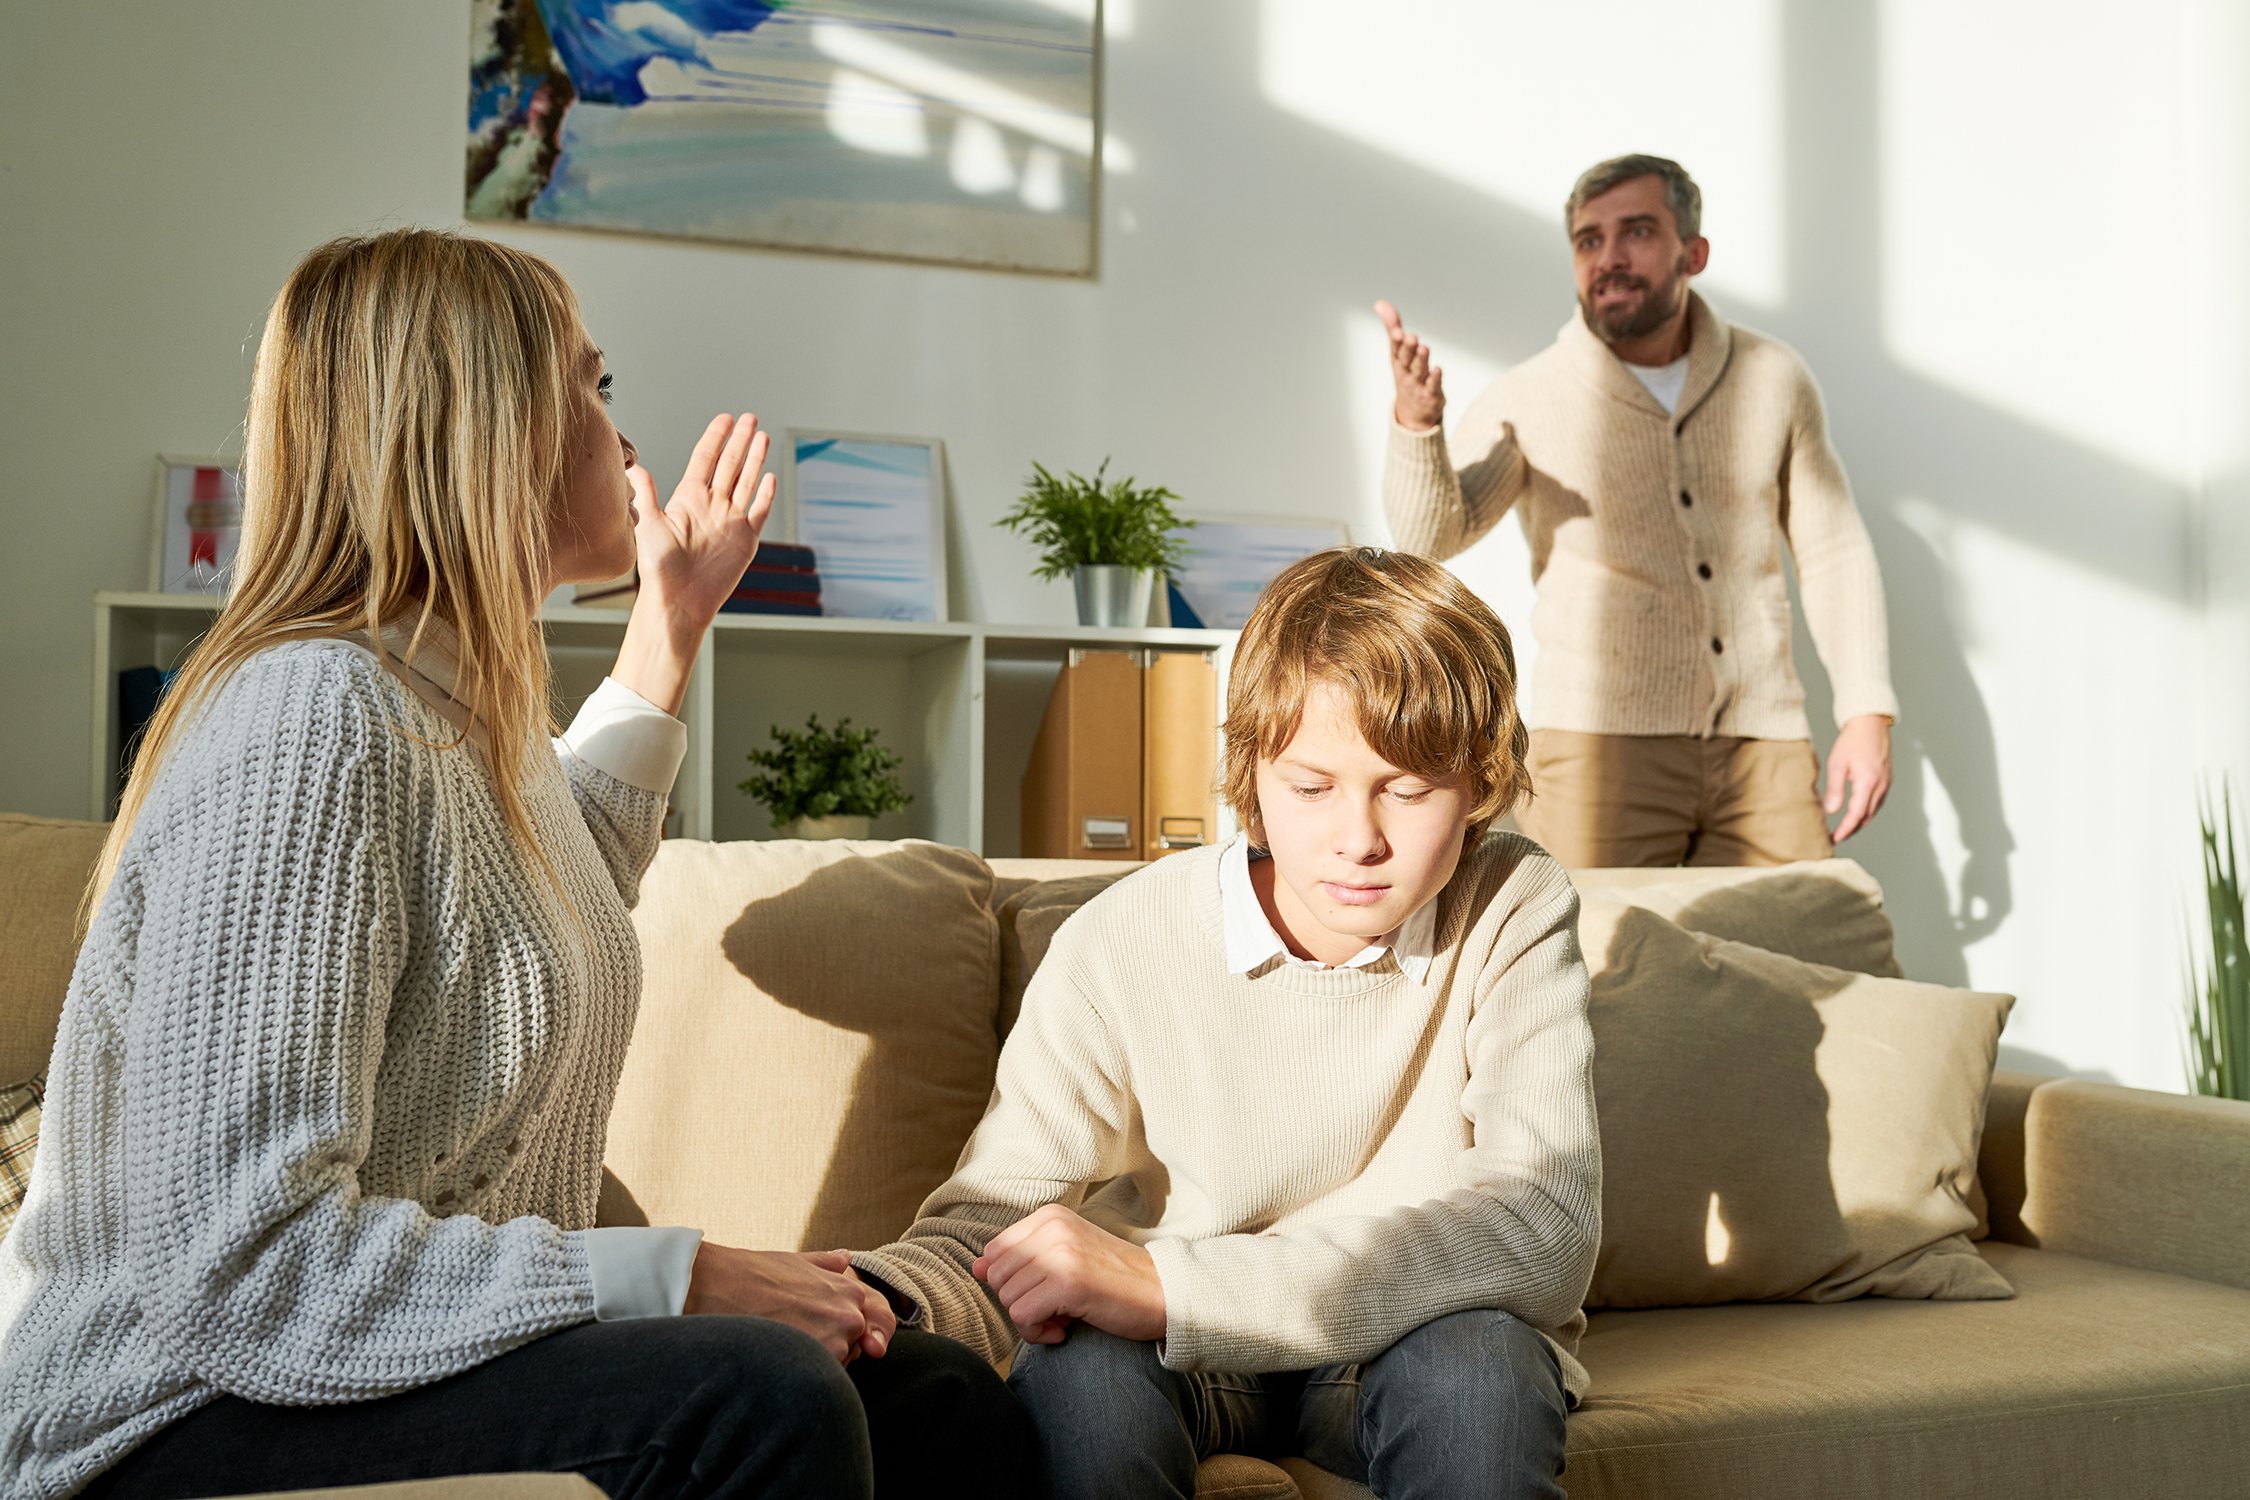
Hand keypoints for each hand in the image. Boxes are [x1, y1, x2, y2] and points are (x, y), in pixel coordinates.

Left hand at [610, 413, 776, 713]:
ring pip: (747, 482)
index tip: (725, 419)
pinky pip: (759, 512)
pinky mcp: (745, 539)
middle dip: (740, 440)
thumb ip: (646, 494)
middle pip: (730, 465)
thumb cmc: (659, 568)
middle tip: (750, 418)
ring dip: (755, 459)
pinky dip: (766, 495)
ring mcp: (730, 521)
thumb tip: (633, 466)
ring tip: (762, 437)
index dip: (716, 438)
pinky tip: (771, 477)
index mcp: (688, 498)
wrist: (679, 599)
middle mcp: (711, 506)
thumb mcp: (648, 525)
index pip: (705, 459)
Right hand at [683, 1242, 895, 1363]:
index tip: (805, 1327)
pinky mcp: (815, 1361)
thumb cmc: (751, 1273)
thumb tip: (845, 1257)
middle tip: (787, 1336)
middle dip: (825, 1347)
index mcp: (849, 1291)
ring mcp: (835, 1340)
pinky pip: (818, 1379)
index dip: (831, 1331)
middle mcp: (850, 1315)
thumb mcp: (795, 1262)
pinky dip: (800, 1375)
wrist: (715, 1286)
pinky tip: (774, 1361)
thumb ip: (825, 1265)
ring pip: (834, 1365)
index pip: (858, 1327)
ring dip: (812, 1362)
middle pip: (849, 1348)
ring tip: (778, 1346)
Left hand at [972, 1204, 1165, 1345]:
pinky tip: (1065, 1331)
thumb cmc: (1115, 1281)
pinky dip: (1038, 1334)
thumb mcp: (1066, 1259)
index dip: (1012, 1281)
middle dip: (1021, 1303)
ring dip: (1032, 1322)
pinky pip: (1023, 1318)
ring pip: (1008, 1299)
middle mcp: (1052, 1227)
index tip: (1046, 1292)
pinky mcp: (1067, 1282)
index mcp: (1050, 1216)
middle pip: (998, 1277)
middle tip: (1056, 1310)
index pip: (996, 1252)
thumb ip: (1023, 1260)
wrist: (1164, 1293)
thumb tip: (977, 1268)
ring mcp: (1059, 1253)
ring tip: (1064, 1319)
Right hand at [1375, 300, 1445, 431]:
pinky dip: (1435, 378)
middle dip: (1408, 348)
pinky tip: (1438, 369)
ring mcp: (1418, 384)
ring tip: (1424, 348)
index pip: (1395, 348)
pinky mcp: (1431, 394)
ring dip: (1421, 360)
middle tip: (1411, 337)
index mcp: (1397, 360)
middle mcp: (1405, 372)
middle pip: (1406, 359)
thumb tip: (1380, 303)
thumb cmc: (1406, 375)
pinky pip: (1433, 385)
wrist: (1413, 413)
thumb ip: (1392, 327)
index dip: (1396, 339)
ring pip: (1419, 370)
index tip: (1397, 330)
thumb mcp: (1398, 353)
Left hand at [1823, 714, 1892, 841]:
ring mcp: (1886, 783)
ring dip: (1860, 821)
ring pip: (1873, 810)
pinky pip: (1878, 802)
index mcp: (1868, 783)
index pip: (1856, 815)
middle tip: (1836, 837)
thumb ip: (1834, 789)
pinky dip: (1867, 811)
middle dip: (1852, 829)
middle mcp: (1881, 786)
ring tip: (1844, 828)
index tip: (1834, 839)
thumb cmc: (1852, 740)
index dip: (1845, 830)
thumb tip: (1831, 811)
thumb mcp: (1837, 764)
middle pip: (1866, 816)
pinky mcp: (1887, 779)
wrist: (1871, 723)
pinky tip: (1857, 812)